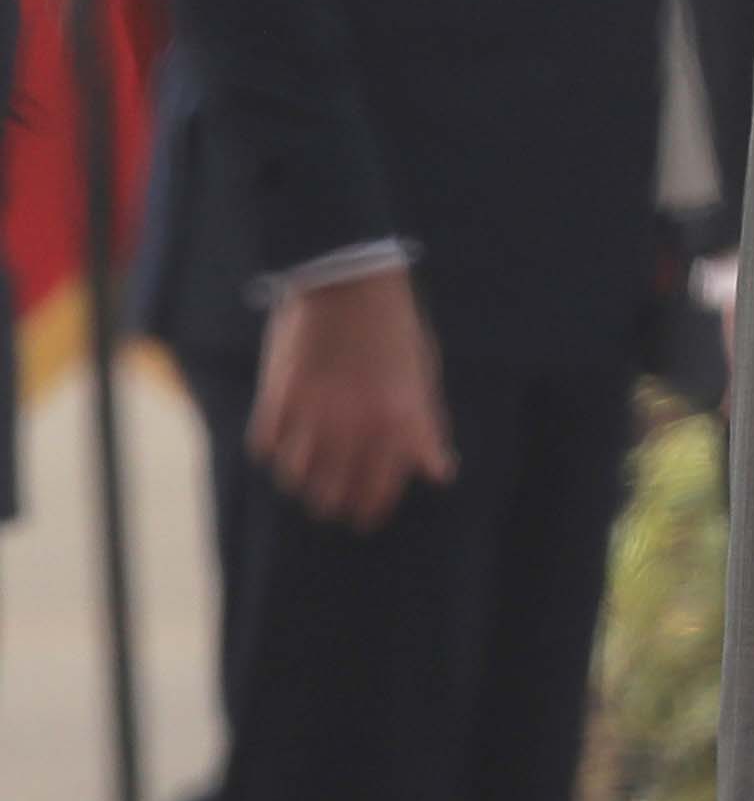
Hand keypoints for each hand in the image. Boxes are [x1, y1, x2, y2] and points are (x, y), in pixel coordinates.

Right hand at [250, 266, 455, 530]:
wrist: (348, 280)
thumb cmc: (395, 327)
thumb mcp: (424, 376)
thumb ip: (428, 428)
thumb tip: (439, 471)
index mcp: (398, 423)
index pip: (380, 491)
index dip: (371, 512)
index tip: (366, 520)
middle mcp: (355, 427)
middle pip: (332, 495)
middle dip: (333, 503)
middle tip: (332, 502)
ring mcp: (313, 415)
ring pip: (294, 478)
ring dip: (301, 481)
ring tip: (306, 476)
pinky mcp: (278, 399)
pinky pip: (265, 448)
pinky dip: (273, 451)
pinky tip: (283, 442)